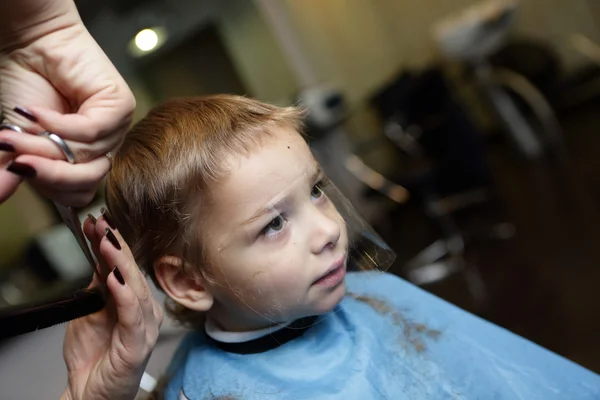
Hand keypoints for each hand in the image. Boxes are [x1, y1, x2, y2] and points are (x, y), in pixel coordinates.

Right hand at [0, 7, 134, 206]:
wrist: (31, 45)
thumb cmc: (27, 88)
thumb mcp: (16, 137)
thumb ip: (13, 168)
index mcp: (85, 160)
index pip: (78, 194)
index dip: (50, 187)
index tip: (19, 169)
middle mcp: (105, 148)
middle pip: (86, 182)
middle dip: (48, 173)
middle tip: (18, 161)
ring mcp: (116, 129)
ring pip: (86, 157)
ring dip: (45, 146)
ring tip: (17, 130)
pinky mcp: (120, 106)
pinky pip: (92, 131)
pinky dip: (59, 125)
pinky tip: (36, 112)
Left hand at [61, 213, 162, 399]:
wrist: (88, 394)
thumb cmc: (94, 357)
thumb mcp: (90, 312)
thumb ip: (98, 286)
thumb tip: (100, 254)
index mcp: (136, 302)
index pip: (124, 267)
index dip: (113, 243)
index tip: (98, 221)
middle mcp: (146, 312)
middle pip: (133, 273)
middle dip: (117, 247)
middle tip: (103, 224)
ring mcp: (145, 328)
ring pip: (136, 290)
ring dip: (120, 264)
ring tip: (107, 243)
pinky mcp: (138, 346)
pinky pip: (132, 316)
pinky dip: (124, 296)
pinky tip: (114, 279)